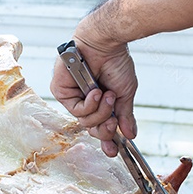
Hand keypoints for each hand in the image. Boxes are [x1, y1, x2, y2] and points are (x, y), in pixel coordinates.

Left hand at [50, 35, 137, 157]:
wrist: (106, 42)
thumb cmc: (115, 62)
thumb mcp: (124, 93)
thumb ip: (124, 115)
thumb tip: (131, 135)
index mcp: (98, 101)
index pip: (99, 126)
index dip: (107, 140)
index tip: (114, 151)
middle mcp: (83, 100)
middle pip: (91, 128)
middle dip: (105, 127)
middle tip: (114, 120)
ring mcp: (71, 96)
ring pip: (84, 121)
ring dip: (100, 111)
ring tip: (106, 94)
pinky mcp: (61, 91)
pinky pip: (76, 111)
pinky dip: (89, 104)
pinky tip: (95, 92)